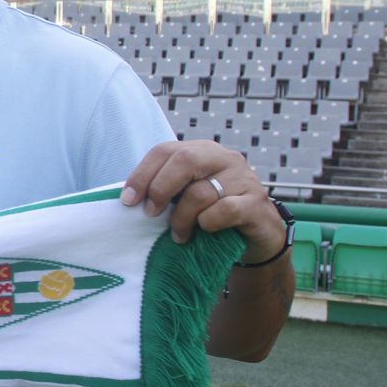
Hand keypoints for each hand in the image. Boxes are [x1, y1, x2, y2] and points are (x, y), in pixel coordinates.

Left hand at [120, 140, 285, 261]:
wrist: (258, 237)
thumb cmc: (213, 215)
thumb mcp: (187, 197)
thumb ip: (165, 190)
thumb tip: (128, 198)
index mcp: (202, 151)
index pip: (165, 150)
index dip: (142, 174)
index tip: (128, 200)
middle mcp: (224, 158)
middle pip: (184, 159)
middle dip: (160, 188)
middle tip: (150, 213)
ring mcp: (244, 178)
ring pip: (201, 192)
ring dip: (182, 218)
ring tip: (178, 235)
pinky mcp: (256, 202)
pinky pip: (225, 210)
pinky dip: (208, 223)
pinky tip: (205, 231)